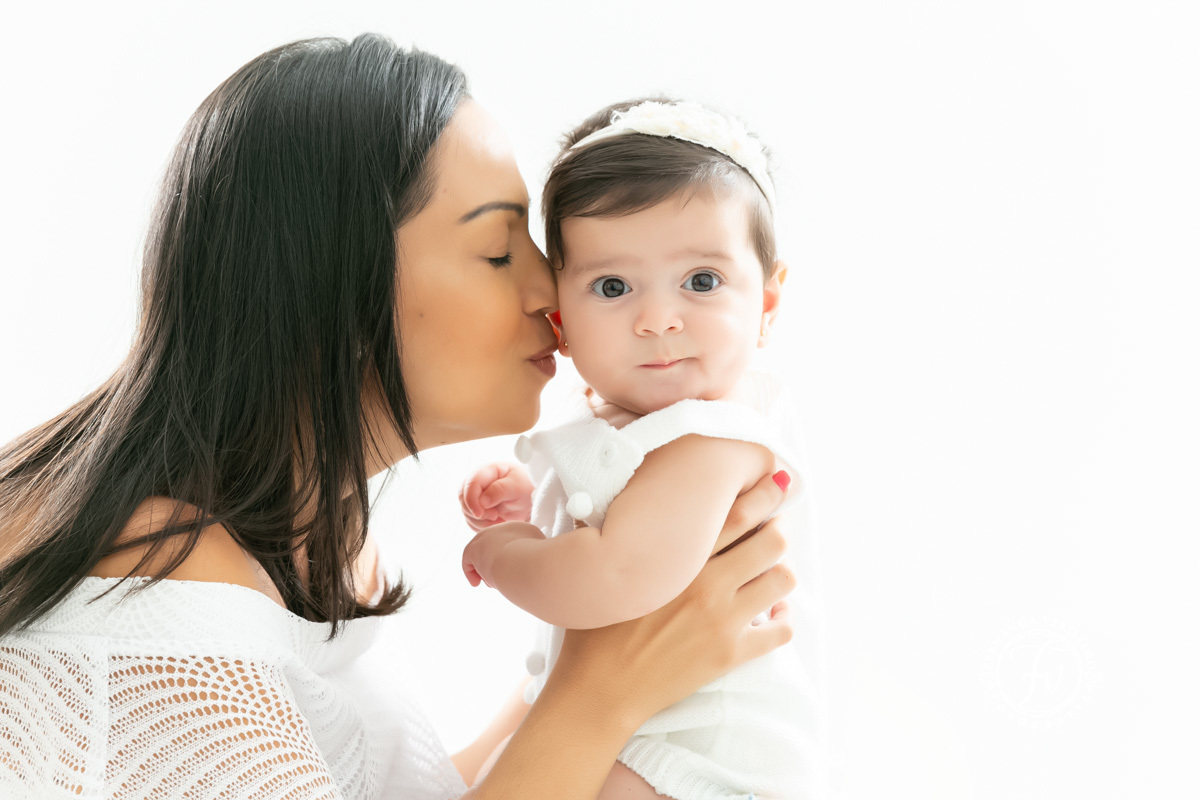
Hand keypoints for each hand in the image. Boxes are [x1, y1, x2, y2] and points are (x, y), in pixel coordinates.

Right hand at [460, 463, 535, 532]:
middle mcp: (478, 482)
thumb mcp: (518, 486)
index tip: (480, 514)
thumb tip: (482, 501)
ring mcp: (476, 496)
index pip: (471, 483)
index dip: (471, 500)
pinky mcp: (477, 509)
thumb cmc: (526, 488)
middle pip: (463, 498)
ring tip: (500, 520)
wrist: (531, 501)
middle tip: (496, 516)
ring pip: (466, 511)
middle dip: (477, 512)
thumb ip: (500, 490)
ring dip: (481, 521)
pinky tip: (497, 523)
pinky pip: (471, 520)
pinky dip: (482, 526)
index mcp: (487, 470)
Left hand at [462, 521, 546, 587]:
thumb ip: (536, 561)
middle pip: (497, 546)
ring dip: (486, 569)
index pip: (512, 543)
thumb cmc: (538, 568)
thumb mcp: (544, 561)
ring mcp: (488, 535)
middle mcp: (505, 528)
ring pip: (483, 553)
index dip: (511, 559)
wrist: (526, 565)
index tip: (512, 574)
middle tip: (501, 579)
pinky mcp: (474, 547)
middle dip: (498, 564)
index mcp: (524, 530)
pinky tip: (477, 583)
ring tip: (493, 582)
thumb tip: (535, 572)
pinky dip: (472, 573)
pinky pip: (469, 559)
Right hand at [547, 471, 794, 723]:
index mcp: (680, 558)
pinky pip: (781, 630)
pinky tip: (771, 614)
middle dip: (777, 529)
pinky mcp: (731, 655)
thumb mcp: (597, 569)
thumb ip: (608, 528)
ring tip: (766, 572)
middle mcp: (708, 584)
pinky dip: (783, 618)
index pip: (738, 512)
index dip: (763, 496)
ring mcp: (723, 620)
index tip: (771, 488)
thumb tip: (604, 494)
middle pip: (772, 540)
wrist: (599, 690)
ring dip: (779, 572)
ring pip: (783, 580)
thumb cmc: (593, 630)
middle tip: (768, 530)